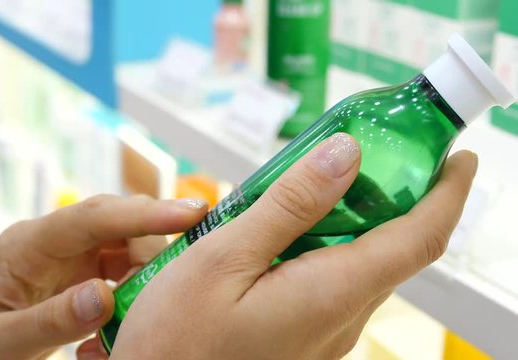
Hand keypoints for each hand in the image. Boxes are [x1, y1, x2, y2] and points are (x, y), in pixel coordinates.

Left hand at [0, 195, 206, 359]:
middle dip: (158, 230)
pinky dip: (138, 283)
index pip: (94, 216)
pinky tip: (143, 305)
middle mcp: (52, 241)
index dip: (145, 212)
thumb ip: (50, 321)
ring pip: (124, 242)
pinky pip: (119, 268)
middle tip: (196, 254)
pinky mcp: (77, 273)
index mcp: (28, 245)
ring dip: (150, 262)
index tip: (192, 212)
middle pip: (117, 220)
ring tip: (168, 289)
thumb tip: (105, 297)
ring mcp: (66, 256)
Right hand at [111, 133, 477, 359]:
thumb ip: (288, 206)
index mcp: (328, 293)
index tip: (457, 158)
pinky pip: (334, 285)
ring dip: (358, 221)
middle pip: (393, 250)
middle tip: (373, 152)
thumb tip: (345, 155)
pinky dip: (330, 247)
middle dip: (398, 198)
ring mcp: (323, 334)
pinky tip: (290, 232)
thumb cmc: (175, 340)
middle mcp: (340, 320)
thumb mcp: (223, 257)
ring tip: (323, 184)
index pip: (418, 239)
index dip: (447, 194)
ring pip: (362, 266)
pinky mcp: (304, 339)